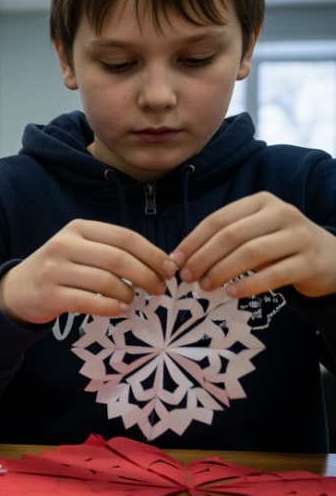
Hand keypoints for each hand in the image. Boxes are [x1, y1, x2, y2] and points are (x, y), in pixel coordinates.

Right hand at [0, 220, 176, 325]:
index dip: (152, 254)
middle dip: (146, 276)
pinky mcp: (49, 295)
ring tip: (134, 300)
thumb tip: (161, 264)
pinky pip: (89, 302)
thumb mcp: (81, 250)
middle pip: (118, 259)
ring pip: (105, 281)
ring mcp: (54, 270)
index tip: (170, 269)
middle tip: (159, 289)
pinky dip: (110, 307)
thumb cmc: (60, 270)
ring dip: (129, 294)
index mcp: (78, 229)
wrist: (18, 290)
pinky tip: (120, 309)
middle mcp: (64, 245)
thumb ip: (113, 252)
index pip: (124, 237)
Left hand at [173, 192, 335, 298]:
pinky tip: (231, 293)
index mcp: (261, 202)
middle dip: (204, 258)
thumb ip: (224, 240)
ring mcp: (299, 236)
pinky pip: (274, 274)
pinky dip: (249, 285)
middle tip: (187, 277)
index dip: (193, 241)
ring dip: (222, 271)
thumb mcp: (254, 233)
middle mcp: (282, 213)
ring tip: (205, 287)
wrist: (329, 259)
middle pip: (232, 235)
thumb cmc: (280, 246)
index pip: (218, 219)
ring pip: (251, 253)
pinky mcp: (310, 261)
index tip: (174, 261)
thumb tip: (181, 259)